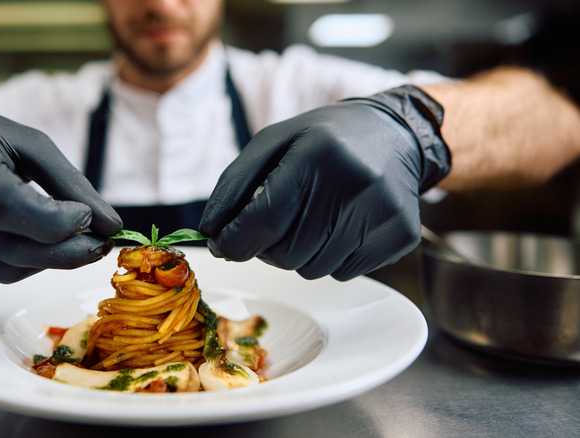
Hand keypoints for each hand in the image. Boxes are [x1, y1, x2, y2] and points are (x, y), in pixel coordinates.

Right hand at [0, 107, 121, 282]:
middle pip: (12, 248)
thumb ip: (71, 184)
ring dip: (50, 259)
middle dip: (68, 251)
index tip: (88, 216)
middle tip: (100, 243)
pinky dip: (25, 261)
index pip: (9, 208)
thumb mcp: (31, 143)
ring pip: (7, 268)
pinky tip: (33, 239)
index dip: (57, 222)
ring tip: (70, 238)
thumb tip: (112, 225)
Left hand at [199, 85, 449, 280]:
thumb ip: (234, 186)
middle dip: (269, 246)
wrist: (395, 135)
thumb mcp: (272, 143)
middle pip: (286, 254)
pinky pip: (344, 273)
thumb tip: (211, 233)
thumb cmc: (322, 141)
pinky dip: (331, 257)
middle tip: (276, 221)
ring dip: (300, 252)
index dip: (234, 241)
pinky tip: (340, 225)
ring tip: (313, 217)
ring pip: (313, 270)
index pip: (264, 220)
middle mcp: (355, 184)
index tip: (222, 244)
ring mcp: (382, 213)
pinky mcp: (400, 236)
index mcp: (317, 154)